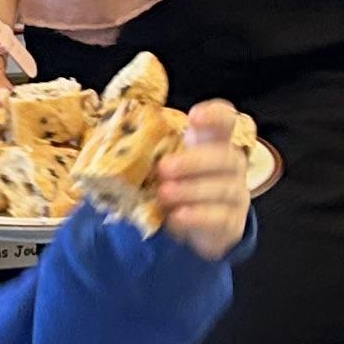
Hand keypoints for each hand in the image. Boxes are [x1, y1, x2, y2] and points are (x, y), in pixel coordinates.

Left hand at [154, 96, 255, 261]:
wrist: (191, 227)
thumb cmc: (172, 186)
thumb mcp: (158, 166)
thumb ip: (146, 153)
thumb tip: (108, 145)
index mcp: (212, 144)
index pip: (224, 121)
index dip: (214, 115)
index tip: (194, 117)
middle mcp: (229, 166)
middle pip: (225, 156)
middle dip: (194, 161)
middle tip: (163, 168)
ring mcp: (235, 195)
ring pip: (223, 189)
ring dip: (191, 191)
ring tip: (163, 194)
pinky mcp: (232, 224)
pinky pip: (221, 218)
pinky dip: (198, 217)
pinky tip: (177, 217)